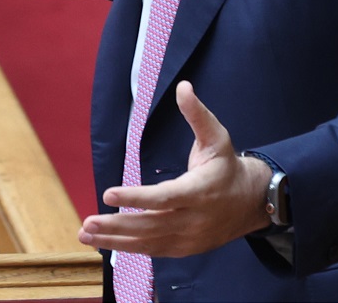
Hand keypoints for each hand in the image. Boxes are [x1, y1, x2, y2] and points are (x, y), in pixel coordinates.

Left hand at [78, 81, 271, 257]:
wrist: (250, 202)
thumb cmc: (226, 165)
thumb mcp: (217, 136)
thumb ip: (197, 114)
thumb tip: (183, 86)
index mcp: (200, 191)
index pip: (164, 198)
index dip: (136, 197)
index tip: (108, 193)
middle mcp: (194, 219)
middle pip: (151, 226)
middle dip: (117, 224)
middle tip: (88, 222)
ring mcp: (189, 238)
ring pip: (148, 242)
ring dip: (115, 240)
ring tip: (86, 233)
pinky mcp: (184, 249)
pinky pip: (153, 250)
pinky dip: (127, 247)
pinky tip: (105, 241)